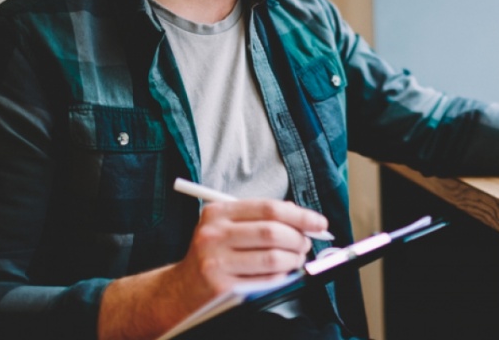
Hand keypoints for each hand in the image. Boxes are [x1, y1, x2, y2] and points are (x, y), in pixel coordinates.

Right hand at [168, 199, 329, 307]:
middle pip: (273, 232)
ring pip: (272, 258)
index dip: (300, 215)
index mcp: (218, 213)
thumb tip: (303, 218)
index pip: (269, 208)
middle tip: (306, 243)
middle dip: (299, 239)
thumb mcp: (226, 226)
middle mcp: (214, 235)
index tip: (319, 222)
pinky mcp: (222, 287)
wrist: (180, 289)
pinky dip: (282, 277)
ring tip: (296, 259)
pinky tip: (282, 273)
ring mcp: (216, 262)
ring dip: (294, 259)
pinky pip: (266, 281)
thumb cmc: (213, 253)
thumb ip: (260, 218)